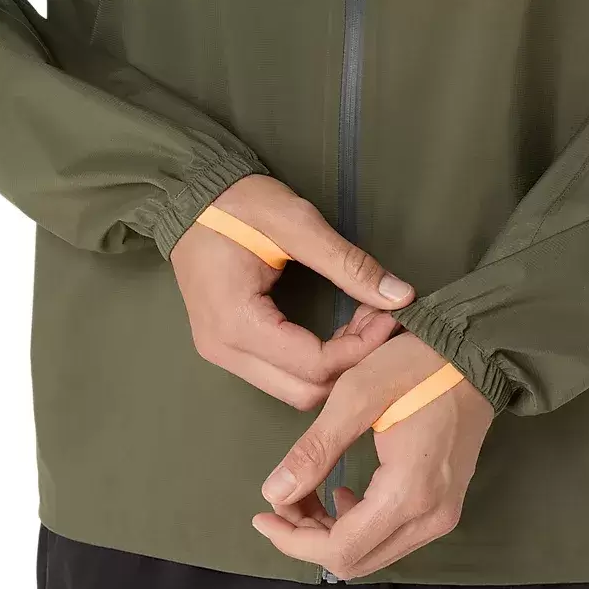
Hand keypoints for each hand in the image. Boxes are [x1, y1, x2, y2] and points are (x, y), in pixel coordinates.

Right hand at [171, 175, 414, 409]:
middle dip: (351, 364)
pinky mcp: (228, 350)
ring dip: (335, 367)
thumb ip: (348, 264)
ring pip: (294, 390)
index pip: (314, 365)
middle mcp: (224, 350)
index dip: (361, 349)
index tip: (389, 317)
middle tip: (377, 321)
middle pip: (305, 391)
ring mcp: (223, 354)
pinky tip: (336, 331)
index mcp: (237, 322)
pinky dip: (316, 363)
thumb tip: (400, 296)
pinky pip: (281, 376)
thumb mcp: (296, 223)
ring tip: (360, 324)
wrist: (189, 196)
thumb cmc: (237, 203)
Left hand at [252, 333, 493, 578]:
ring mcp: (443, 516)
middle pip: (355, 561)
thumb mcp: (357, 395)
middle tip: (282, 500)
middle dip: (307, 538)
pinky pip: (391, 538)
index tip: (262, 515)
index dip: (293, 541)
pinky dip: (356, 526)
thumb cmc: (417, 366)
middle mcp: (431, 518)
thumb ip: (315, 450)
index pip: (341, 550)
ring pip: (372, 554)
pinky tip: (342, 493)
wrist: (476, 354)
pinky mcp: (445, 507)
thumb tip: (274, 494)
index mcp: (408, 493)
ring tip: (306, 494)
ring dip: (330, 532)